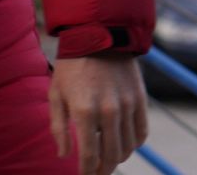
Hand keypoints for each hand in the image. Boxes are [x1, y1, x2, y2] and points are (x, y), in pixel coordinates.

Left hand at [48, 55, 147, 174]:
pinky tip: (124, 144)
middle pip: (111, 156)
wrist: (96, 36)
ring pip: (127, 147)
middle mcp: (107, 111)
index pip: (88, 154)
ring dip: (118, 158)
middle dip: (103, 170)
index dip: (86, 171)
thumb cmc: (70, 66)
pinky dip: (134, 144)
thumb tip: (63, 155)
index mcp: (83, 111)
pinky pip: (141, 133)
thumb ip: (58, 127)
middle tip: (97, 173)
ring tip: (109, 160)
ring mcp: (126, 106)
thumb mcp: (55, 94)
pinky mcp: (140, 100)